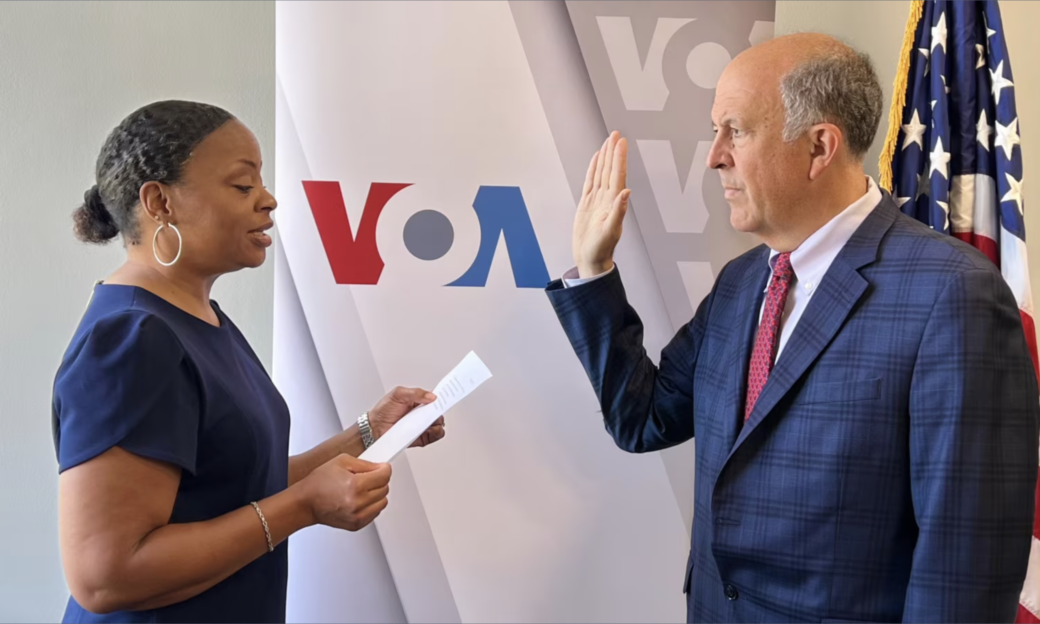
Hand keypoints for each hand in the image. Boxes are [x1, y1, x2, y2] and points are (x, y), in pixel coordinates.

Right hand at [300, 454, 390, 530]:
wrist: (305, 503)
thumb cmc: (319, 483)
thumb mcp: (342, 462)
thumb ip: (365, 464)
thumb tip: (380, 468)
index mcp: (355, 485)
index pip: (384, 476)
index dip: (384, 469)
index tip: (382, 467)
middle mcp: (358, 503)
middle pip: (385, 488)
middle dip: (378, 480)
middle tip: (366, 477)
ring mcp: (358, 516)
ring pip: (383, 502)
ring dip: (376, 494)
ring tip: (362, 489)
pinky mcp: (357, 525)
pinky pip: (375, 512)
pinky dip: (371, 505)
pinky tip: (359, 499)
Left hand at [368, 386, 445, 447]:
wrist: (375, 428)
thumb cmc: (383, 410)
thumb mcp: (398, 394)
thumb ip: (416, 393)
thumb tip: (432, 396)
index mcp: (419, 400)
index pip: (435, 397)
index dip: (442, 397)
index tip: (446, 397)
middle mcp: (422, 413)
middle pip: (439, 411)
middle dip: (439, 411)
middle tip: (431, 412)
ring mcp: (423, 425)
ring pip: (440, 424)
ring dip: (437, 423)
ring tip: (427, 422)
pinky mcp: (422, 437)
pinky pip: (435, 436)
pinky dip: (436, 433)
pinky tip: (428, 430)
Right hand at [573, 131, 629, 277]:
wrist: (590, 260)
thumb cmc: (601, 249)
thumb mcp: (610, 231)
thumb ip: (618, 212)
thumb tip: (627, 193)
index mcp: (613, 203)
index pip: (617, 175)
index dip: (619, 158)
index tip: (621, 142)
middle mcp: (607, 198)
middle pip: (610, 170)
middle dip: (613, 152)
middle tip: (615, 134)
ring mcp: (597, 200)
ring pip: (601, 173)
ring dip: (605, 157)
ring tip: (607, 142)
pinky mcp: (587, 204)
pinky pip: (590, 182)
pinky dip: (593, 170)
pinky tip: (595, 161)